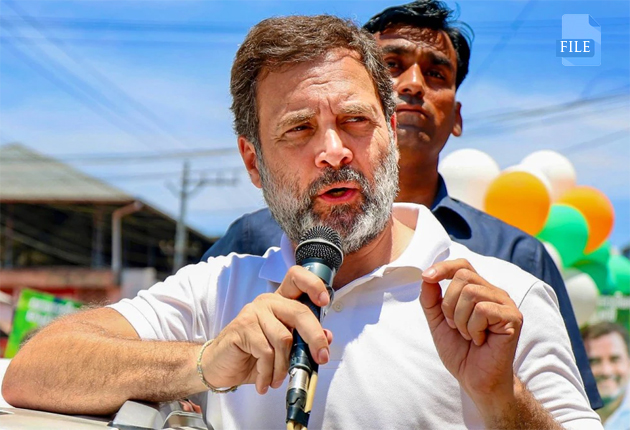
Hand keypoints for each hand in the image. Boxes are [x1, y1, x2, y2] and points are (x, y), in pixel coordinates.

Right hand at [201, 266, 332, 393]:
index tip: (324, 301)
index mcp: (281, 302)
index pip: (297, 278)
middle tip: (321, 358)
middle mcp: (268, 302)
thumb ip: (304, 341)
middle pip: (300, 313)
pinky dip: (268, 372)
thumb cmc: (253, 356)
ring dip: (284, 366)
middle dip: (315, 338)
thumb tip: (327, 337)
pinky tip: (264, 381)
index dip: (313, 284)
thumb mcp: (284, 350)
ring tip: (278, 379)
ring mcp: (254, 312)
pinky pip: (266, 352)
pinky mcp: (242, 327)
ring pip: (284, 338)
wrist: (219, 366)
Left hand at [419, 259, 522, 406]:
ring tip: (468, 335)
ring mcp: (506, 304)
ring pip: (471, 292)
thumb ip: (431, 299)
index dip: (443, 267)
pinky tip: (480, 340)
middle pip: (463, 276)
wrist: (475, 379)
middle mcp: (494, 292)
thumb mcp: (438, 321)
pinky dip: (473, 328)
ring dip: (460, 319)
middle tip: (455, 326)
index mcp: (478, 290)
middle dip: (449, 304)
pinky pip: (483, 310)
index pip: (462, 266)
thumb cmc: (460, 351)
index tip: (426, 277)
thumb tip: (426, 276)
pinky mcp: (513, 318)